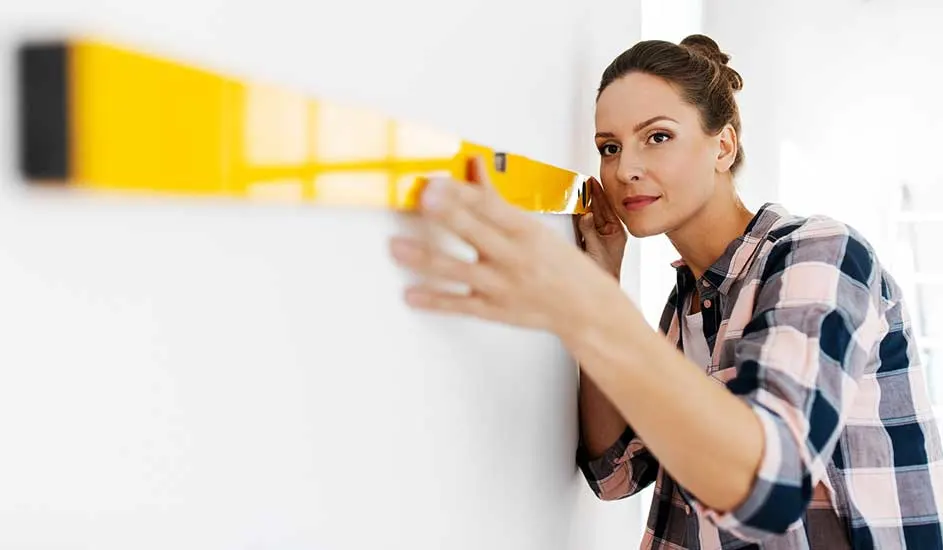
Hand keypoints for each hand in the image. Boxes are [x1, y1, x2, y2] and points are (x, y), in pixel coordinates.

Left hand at [388, 156, 615, 335]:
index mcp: (526, 232)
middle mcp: (513, 258)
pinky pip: (458, 305)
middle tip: (421, 199)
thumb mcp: (534, 227)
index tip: (437, 180)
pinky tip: (410, 295)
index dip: (462, 192)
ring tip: (396, 247)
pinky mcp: (493, 310)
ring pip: (457, 270)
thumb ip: (496, 201)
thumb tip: (473, 167)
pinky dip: (433, 301)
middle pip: (474, 232)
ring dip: (424, 258)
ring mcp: (501, 286)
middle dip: (447, 215)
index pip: (490, 206)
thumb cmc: (560, 264)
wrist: (584, 309)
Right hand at [577, 177, 626, 278]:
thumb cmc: (605, 270)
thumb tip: (586, 215)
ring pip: (591, 216)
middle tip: (586, 183)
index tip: (593, 183)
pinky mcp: (589, 240)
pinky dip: (579, 215)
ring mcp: (599, 236)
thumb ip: (589, 231)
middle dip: (592, 196)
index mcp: (616, 232)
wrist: (601, 284)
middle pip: (599, 209)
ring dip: (585, 204)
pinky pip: (583, 224)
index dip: (599, 195)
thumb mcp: (596, 249)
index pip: (607, 208)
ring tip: (581, 191)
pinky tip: (576, 207)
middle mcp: (608, 233)